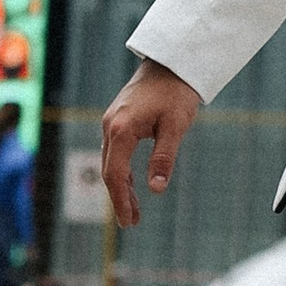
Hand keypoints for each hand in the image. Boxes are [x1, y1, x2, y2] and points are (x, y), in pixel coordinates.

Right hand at [101, 58, 201, 229]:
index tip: (128, 221)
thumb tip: (156, 189)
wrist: (171, 62)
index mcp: (122, 129)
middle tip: (131, 222)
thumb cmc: (176, 93)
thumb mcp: (175, 127)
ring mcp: (112, 122)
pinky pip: (115, 151)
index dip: (121, 200)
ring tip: (133, 210)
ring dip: (121, 186)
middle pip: (109, 171)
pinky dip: (122, 170)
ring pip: (111, 162)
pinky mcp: (118, 119)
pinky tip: (133, 184)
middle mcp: (110, 126)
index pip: (115, 174)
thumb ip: (163, 158)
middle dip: (119, 198)